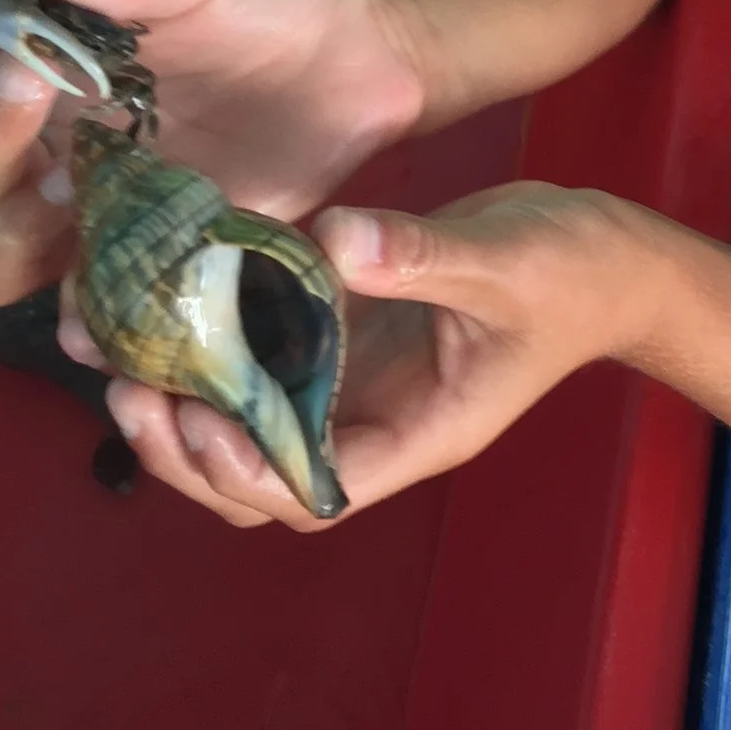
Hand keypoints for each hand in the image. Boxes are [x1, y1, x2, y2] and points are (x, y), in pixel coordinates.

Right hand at [0, 0, 428, 306]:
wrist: (375, 54)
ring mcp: (111, 218)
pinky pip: (106, 316)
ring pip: (13, 266)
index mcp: (48, 82)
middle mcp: (60, 156)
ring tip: (66, 204)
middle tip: (33, 102)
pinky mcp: (170, 264)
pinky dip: (89, 327)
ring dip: (16, 248)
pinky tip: (94, 324)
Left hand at [106, 183, 644, 528]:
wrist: (607, 254)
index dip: (249, 471)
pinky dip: (217, 343)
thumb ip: (422, 254)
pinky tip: (172, 298)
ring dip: (186, 402)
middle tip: (127, 388)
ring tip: (123, 355)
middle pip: (263, 480)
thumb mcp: (507, 260)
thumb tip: (335, 238)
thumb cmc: (574, 272)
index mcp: (420, 432)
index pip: (318, 491)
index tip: (202, 417)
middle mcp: (378, 421)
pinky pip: (269, 357)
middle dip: (188, 449)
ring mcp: (358, 382)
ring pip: (252, 424)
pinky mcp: (348, 334)